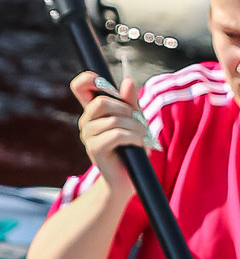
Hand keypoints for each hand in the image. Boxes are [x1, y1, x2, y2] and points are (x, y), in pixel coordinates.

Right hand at [72, 71, 156, 196]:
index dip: (87, 79)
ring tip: (141, 136)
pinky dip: (133, 137)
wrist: (129, 179)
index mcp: (94, 112)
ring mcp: (88, 136)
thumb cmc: (132, 148)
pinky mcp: (94, 149)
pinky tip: (137, 144)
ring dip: (135, 126)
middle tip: (138, 121)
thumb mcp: (135, 120)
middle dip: (126, 109)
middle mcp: (87, 122)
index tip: (99, 80)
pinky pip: (116, 134)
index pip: (79, 87)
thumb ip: (131, 102)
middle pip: (101, 102)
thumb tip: (127, 81)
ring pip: (114, 120)